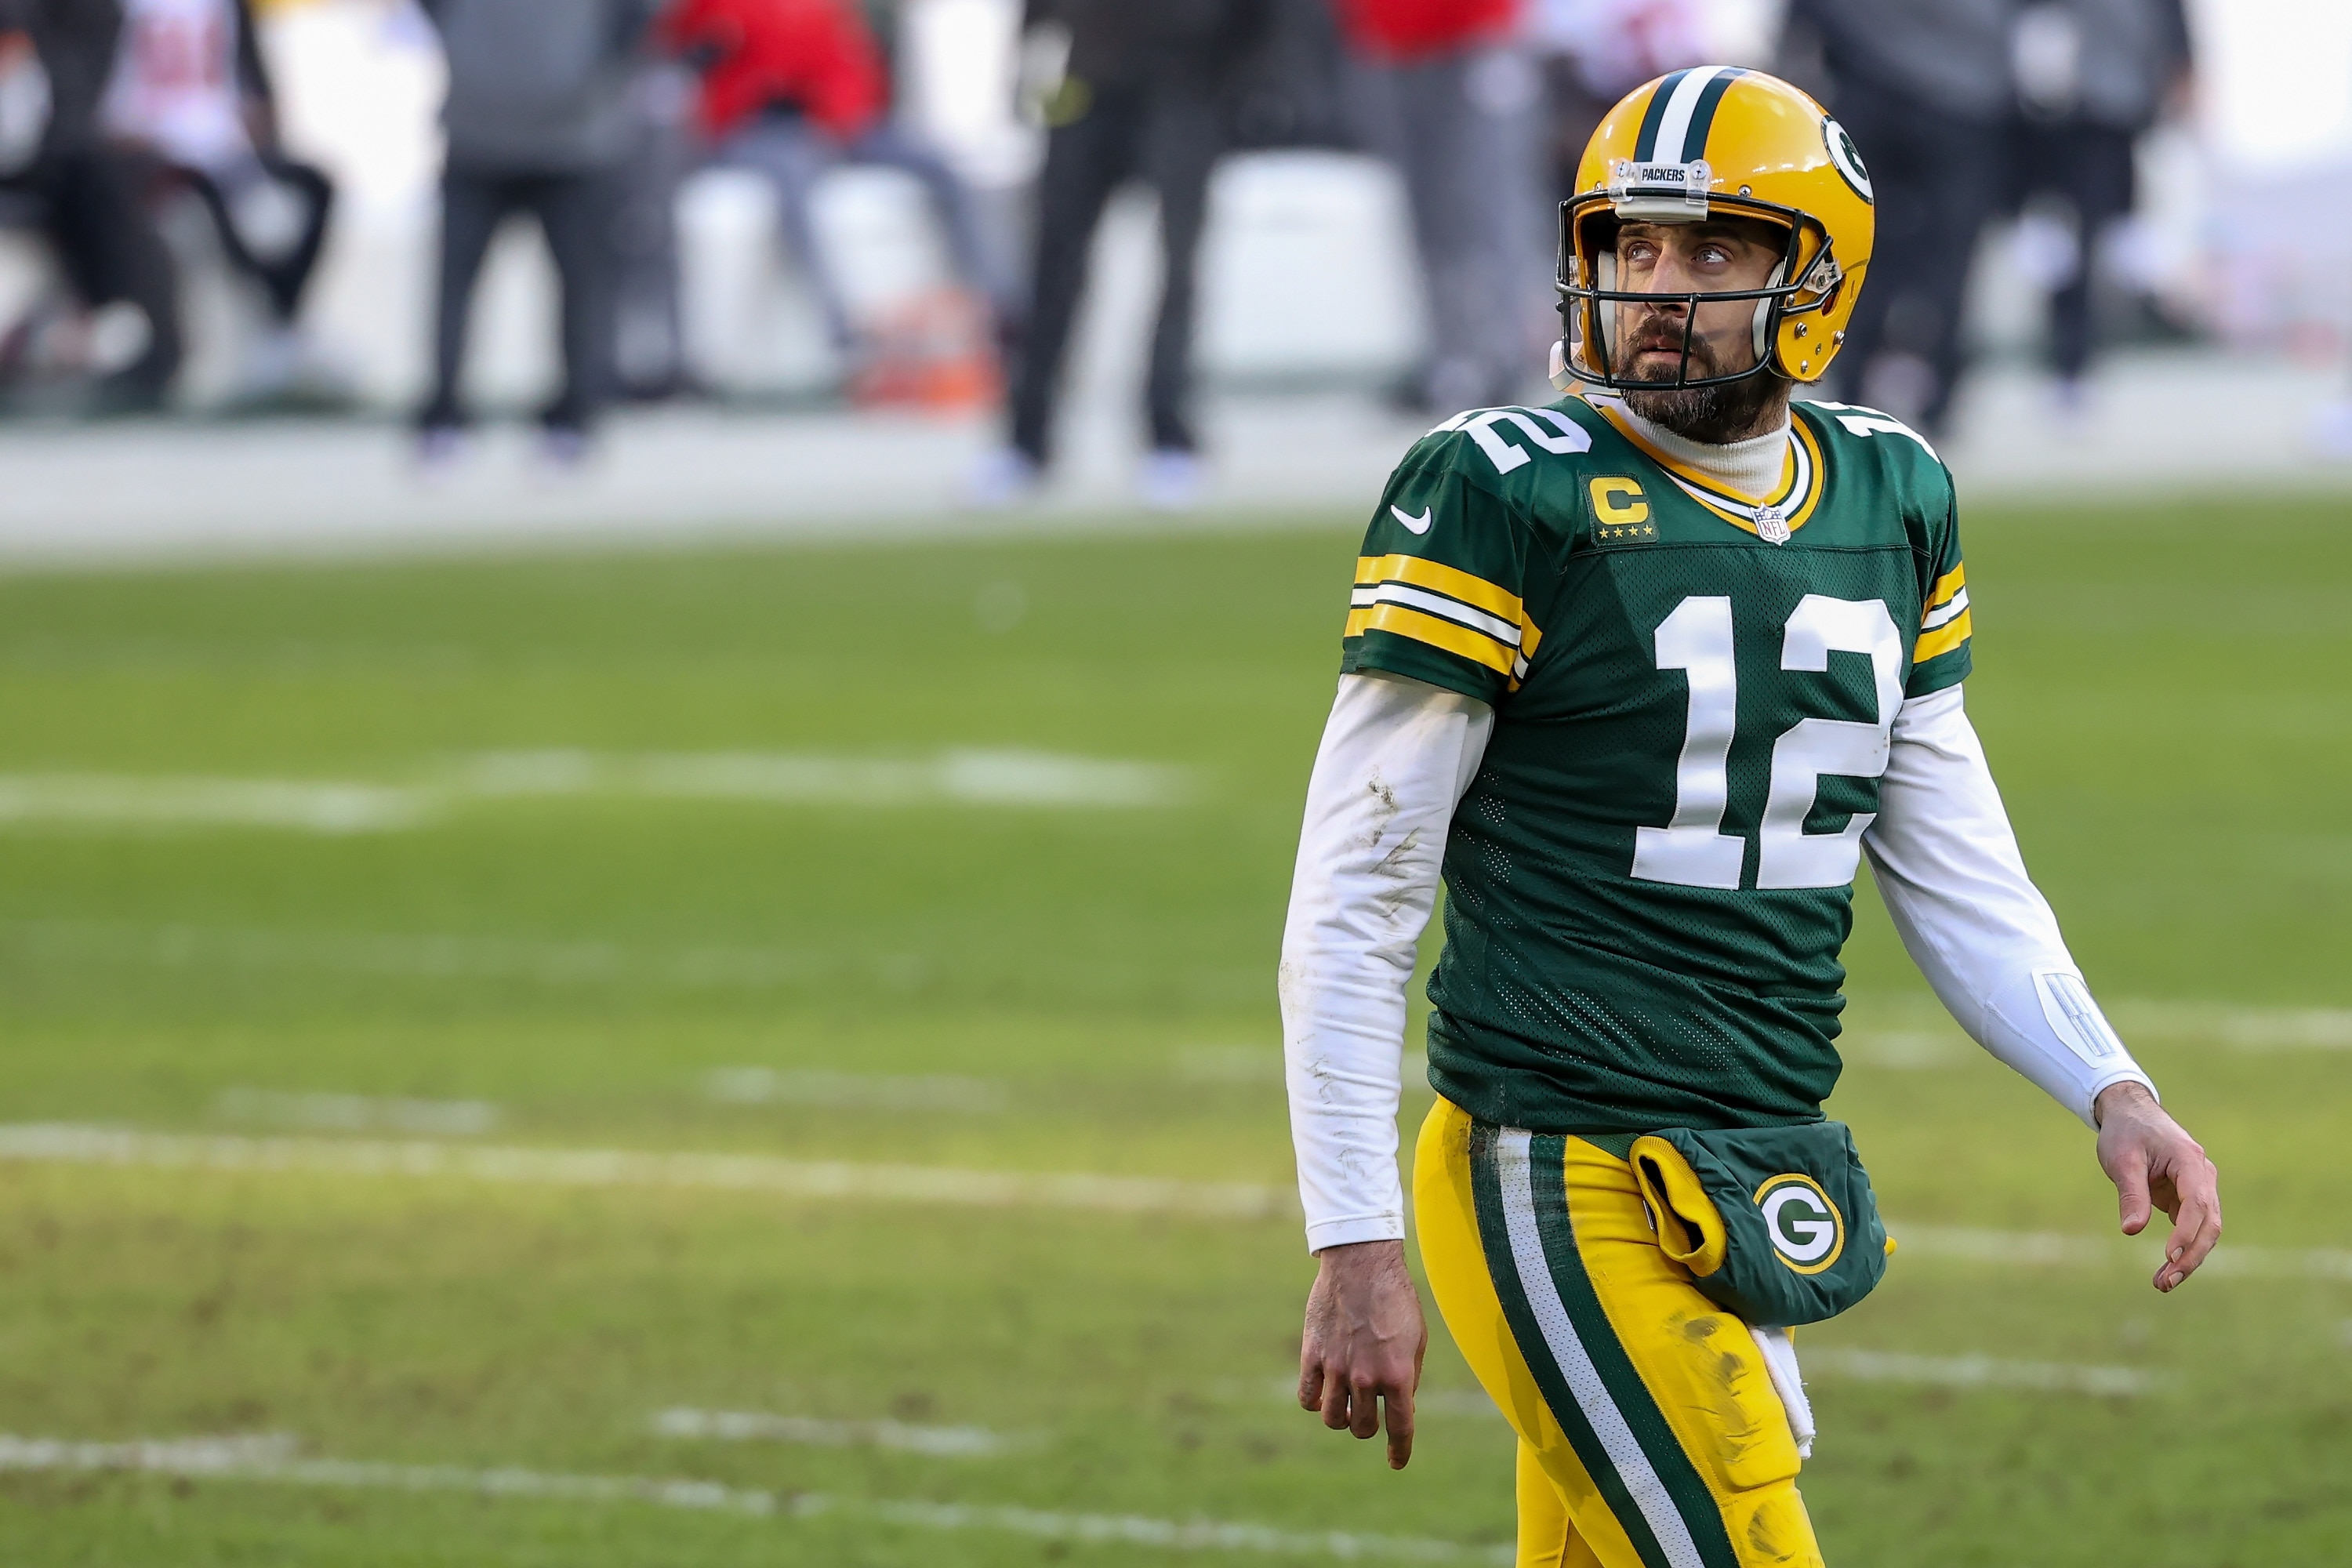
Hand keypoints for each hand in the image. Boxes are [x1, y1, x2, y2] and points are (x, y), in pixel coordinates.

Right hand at [1297, 1239, 1426, 1469]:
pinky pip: (1308, 1397)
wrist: (1361, 1262)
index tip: (1396, 1462)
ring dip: (1342, 1418)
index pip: (1400, 1428)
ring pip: (1333, 1419)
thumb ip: (1408, 1376)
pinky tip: (1323, 1392)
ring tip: (1346, 1404)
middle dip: (1368, 1426)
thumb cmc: (1396, 1298)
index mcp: (1398, 1374)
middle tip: (1370, 1412)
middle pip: (1363, 1428)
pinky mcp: (1312, 1355)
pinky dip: (1315, 1401)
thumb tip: (1399, 1405)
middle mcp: (1366, 1377)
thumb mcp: (1416, 1339)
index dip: (1399, 1450)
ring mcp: (1336, 1367)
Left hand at [2094, 1081, 2220, 1292]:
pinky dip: (2183, 1249)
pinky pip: (2192, 1228)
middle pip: (2209, 1224)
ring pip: (2205, 1230)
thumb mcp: (2122, 1159)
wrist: (2131, 1114)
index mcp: (2191, 1161)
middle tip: (2165, 1282)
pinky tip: (2167, 1271)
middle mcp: (2203, 1177)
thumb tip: (2131, 1230)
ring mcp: (2200, 1189)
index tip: (2168, 1257)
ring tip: (2163, 1284)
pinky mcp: (2189, 1199)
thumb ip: (2131, 1193)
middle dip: (2190, 1256)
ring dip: (2188, 1258)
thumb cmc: (2126, 1133)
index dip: (2186, 1232)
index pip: (2196, 1203)